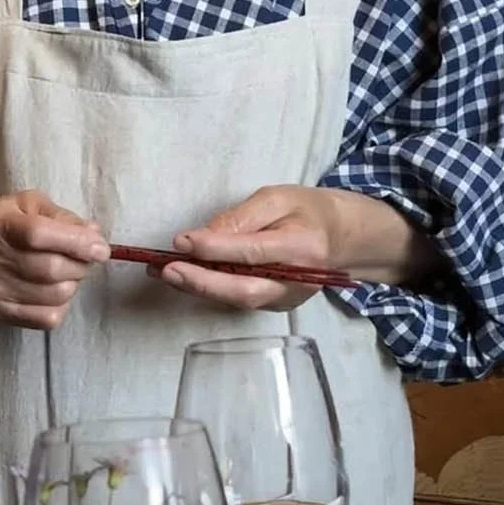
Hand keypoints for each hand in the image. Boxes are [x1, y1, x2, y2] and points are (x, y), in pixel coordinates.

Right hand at [0, 190, 108, 329]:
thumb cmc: (1, 222)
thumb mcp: (27, 204)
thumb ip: (62, 216)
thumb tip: (94, 235)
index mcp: (1, 224)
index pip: (40, 234)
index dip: (76, 242)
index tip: (101, 249)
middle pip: (51, 270)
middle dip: (81, 264)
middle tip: (85, 258)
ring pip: (54, 296)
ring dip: (73, 284)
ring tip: (69, 272)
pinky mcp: (0, 312)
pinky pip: (46, 319)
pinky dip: (61, 305)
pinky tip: (55, 290)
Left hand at [154, 185, 337, 312]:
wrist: (338, 237)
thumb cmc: (306, 211)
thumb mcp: (276, 198)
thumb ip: (241, 217)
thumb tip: (204, 236)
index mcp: (303, 247)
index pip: (252, 253)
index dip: (214, 249)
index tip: (181, 241)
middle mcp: (297, 281)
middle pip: (244, 290)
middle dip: (201, 282)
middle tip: (167, 270)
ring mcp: (287, 299)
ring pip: (237, 300)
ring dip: (198, 287)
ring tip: (165, 272)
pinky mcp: (276, 306)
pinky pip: (239, 300)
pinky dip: (210, 289)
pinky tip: (185, 277)